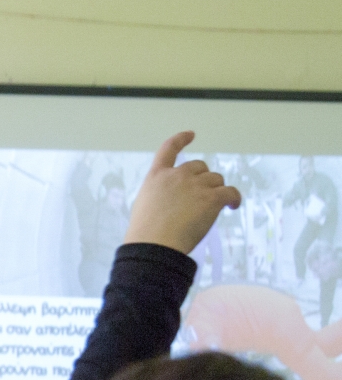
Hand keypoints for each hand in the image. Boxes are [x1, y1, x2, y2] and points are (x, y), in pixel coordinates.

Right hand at [122, 131, 241, 253]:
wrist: (155, 245)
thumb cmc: (146, 233)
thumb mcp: (145, 205)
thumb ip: (161, 194)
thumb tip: (177, 201)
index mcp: (157, 177)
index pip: (169, 149)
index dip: (181, 139)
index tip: (191, 134)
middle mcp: (177, 176)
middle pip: (200, 167)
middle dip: (203, 179)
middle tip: (202, 196)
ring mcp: (195, 186)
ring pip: (216, 180)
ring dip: (216, 190)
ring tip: (215, 207)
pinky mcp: (211, 198)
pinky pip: (231, 193)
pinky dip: (234, 199)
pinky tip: (232, 206)